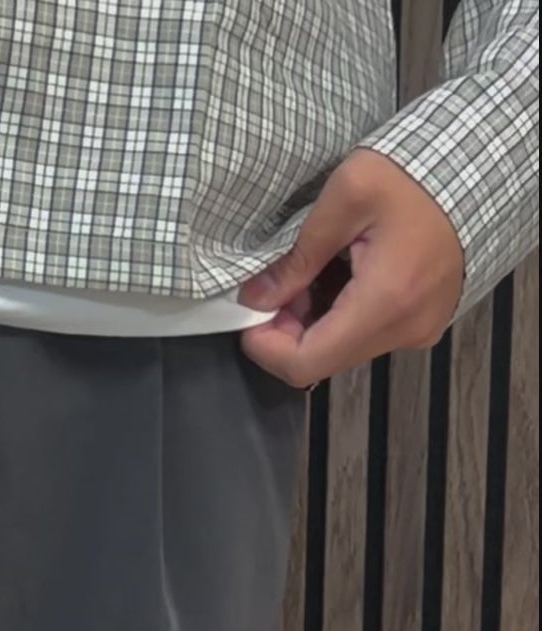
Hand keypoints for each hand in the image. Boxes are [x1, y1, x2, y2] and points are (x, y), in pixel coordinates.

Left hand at [239, 150, 464, 386]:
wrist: (484, 164)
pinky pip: (369, 332)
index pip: (306, 364)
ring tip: (311, 270)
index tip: (249, 317)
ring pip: (345, 346)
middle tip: (276, 285)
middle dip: (288, 329)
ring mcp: (419, 329)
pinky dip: (343, 312)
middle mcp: (405, 329)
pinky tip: (341, 272)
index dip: (266, 349)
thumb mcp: (348, 195)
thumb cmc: (419, 170)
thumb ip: (298, 254)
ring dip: (315, 319)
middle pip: (324, 359)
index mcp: (385, 303)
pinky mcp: (424, 320)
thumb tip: (258, 295)